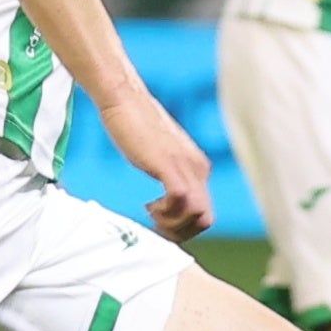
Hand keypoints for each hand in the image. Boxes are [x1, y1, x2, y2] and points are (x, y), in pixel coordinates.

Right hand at [101, 89, 213, 240]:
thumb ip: (171, 174)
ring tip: (151, 213)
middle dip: (180, 231)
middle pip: (205, 220)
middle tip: (155, 224)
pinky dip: (165, 212)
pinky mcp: (169, 164)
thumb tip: (170, 195)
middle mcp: (198, 168)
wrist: (125, 100)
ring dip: (172, 224)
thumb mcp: (160, 155)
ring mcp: (185, 166)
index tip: (160, 219)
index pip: (205, 213)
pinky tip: (149, 206)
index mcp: (198, 167)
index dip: (183, 226)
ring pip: (197, 215)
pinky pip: (180, 200)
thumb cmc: (136, 126)